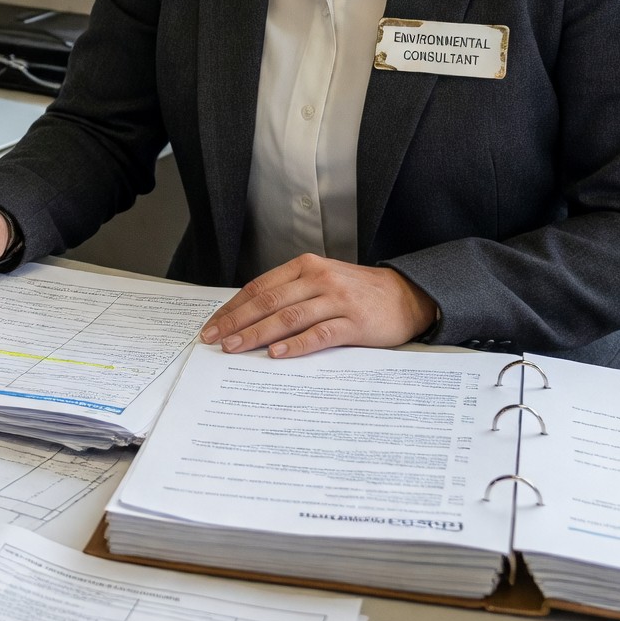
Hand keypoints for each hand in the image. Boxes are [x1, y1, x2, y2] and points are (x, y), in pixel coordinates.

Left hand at [198, 254, 437, 357]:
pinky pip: (319, 334)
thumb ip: (290, 293)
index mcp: (305, 266)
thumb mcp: (321, 281)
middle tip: (214, 340)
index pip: (259, 287)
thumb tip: (248, 316)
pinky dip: (295, 345)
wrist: (406, 295)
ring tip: (235, 348)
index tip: (212, 326)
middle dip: (236, 322)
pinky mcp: (354, 322)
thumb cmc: (357, 292)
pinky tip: (276, 354)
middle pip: (268, 302)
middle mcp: (318, 278)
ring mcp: (337, 300)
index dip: (232, 307)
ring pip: (288, 318)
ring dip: (257, 334)